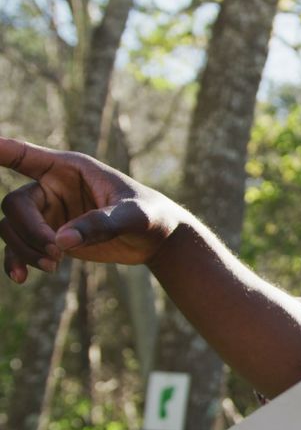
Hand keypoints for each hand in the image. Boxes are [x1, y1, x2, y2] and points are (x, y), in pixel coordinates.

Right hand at [0, 136, 186, 282]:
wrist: (155, 239)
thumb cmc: (149, 215)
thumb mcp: (133, 216)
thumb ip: (100, 224)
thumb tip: (61, 241)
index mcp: (70, 169)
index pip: (26, 156)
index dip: (3, 151)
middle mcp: (52, 188)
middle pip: (15, 204)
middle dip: (29, 231)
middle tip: (56, 252)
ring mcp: (48, 213)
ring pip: (12, 228)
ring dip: (25, 250)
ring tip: (54, 266)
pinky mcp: (50, 237)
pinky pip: (18, 248)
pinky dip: (16, 261)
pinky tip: (21, 277)